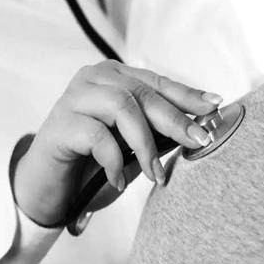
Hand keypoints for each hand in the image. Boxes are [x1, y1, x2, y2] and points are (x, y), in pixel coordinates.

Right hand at [13, 60, 221, 225]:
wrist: (48, 186)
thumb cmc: (95, 163)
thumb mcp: (132, 146)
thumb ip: (157, 132)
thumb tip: (198, 128)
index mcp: (114, 77)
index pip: (157, 82)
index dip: (187, 94)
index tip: (215, 105)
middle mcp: (94, 79)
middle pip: (143, 93)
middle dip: (176, 119)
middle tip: (198, 142)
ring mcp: (74, 98)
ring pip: (122, 108)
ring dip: (145, 145)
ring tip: (154, 175)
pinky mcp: (60, 124)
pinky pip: (97, 136)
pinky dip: (113, 161)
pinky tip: (119, 182)